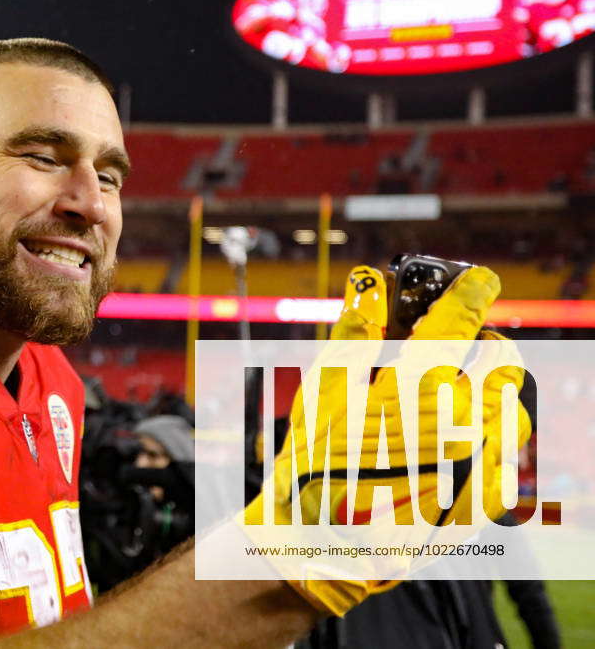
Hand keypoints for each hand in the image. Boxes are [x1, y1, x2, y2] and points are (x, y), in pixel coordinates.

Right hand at [245, 265, 530, 615]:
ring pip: (512, 405)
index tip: (479, 276)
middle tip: (465, 340)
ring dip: (493, 385)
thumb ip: (352, 333)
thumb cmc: (311, 466)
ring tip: (463, 387)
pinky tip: (460, 435)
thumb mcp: (320, 395)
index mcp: (414, 391)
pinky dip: (490, 431)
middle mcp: (457, 425)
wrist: (321, 547)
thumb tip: (368, 282)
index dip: (470, 291)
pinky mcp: (484, 499)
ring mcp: (477, 466)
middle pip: (501, 361)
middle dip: (487, 340)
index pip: (457, 322)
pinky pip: (507, 452)